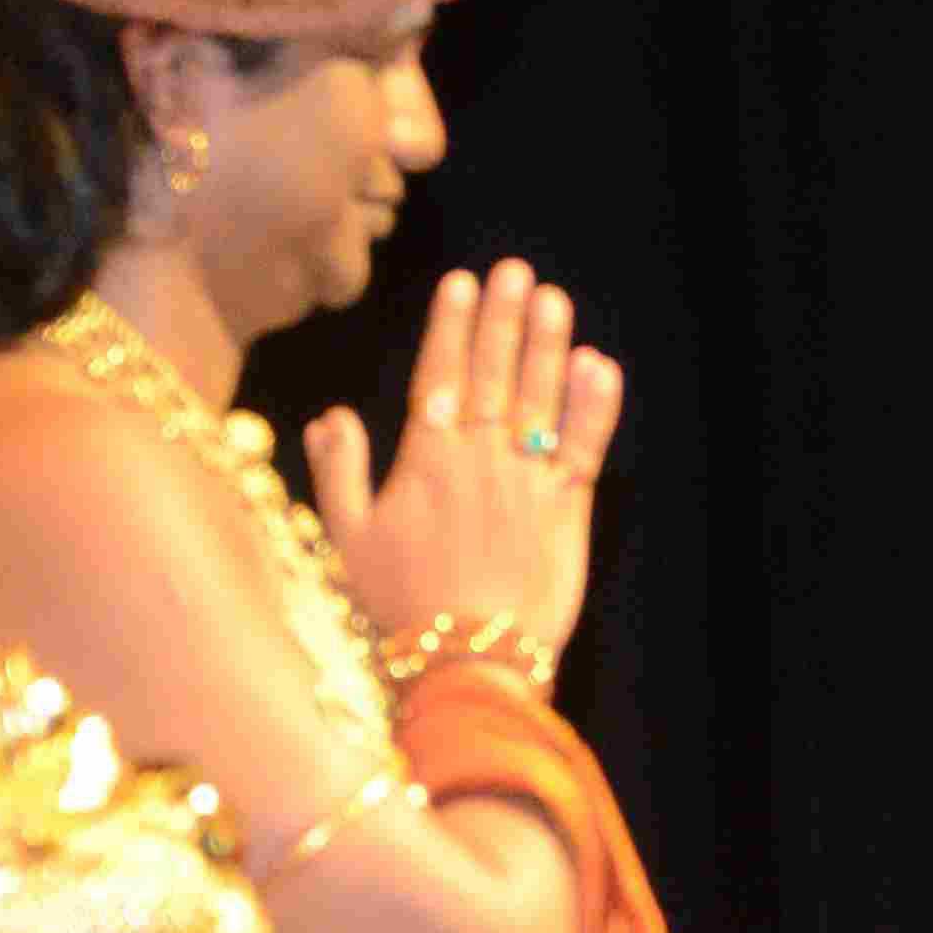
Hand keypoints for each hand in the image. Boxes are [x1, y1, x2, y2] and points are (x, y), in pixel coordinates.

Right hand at [305, 259, 624, 669]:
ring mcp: (527, 480)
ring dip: (549, 345)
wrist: (469, 661)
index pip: (440, 376)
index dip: (452, 327)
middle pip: (494, 374)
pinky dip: (595, 406)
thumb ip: (338, 470)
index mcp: (426, 460)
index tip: (462, 282)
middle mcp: (480, 459)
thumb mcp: (349, 537)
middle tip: (516, 272)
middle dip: (504, 319)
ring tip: (553, 300)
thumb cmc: (401, 602)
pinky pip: (584, 446)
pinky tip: (600, 365)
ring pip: (540, 398)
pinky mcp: (567, 509)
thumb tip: (331, 415)